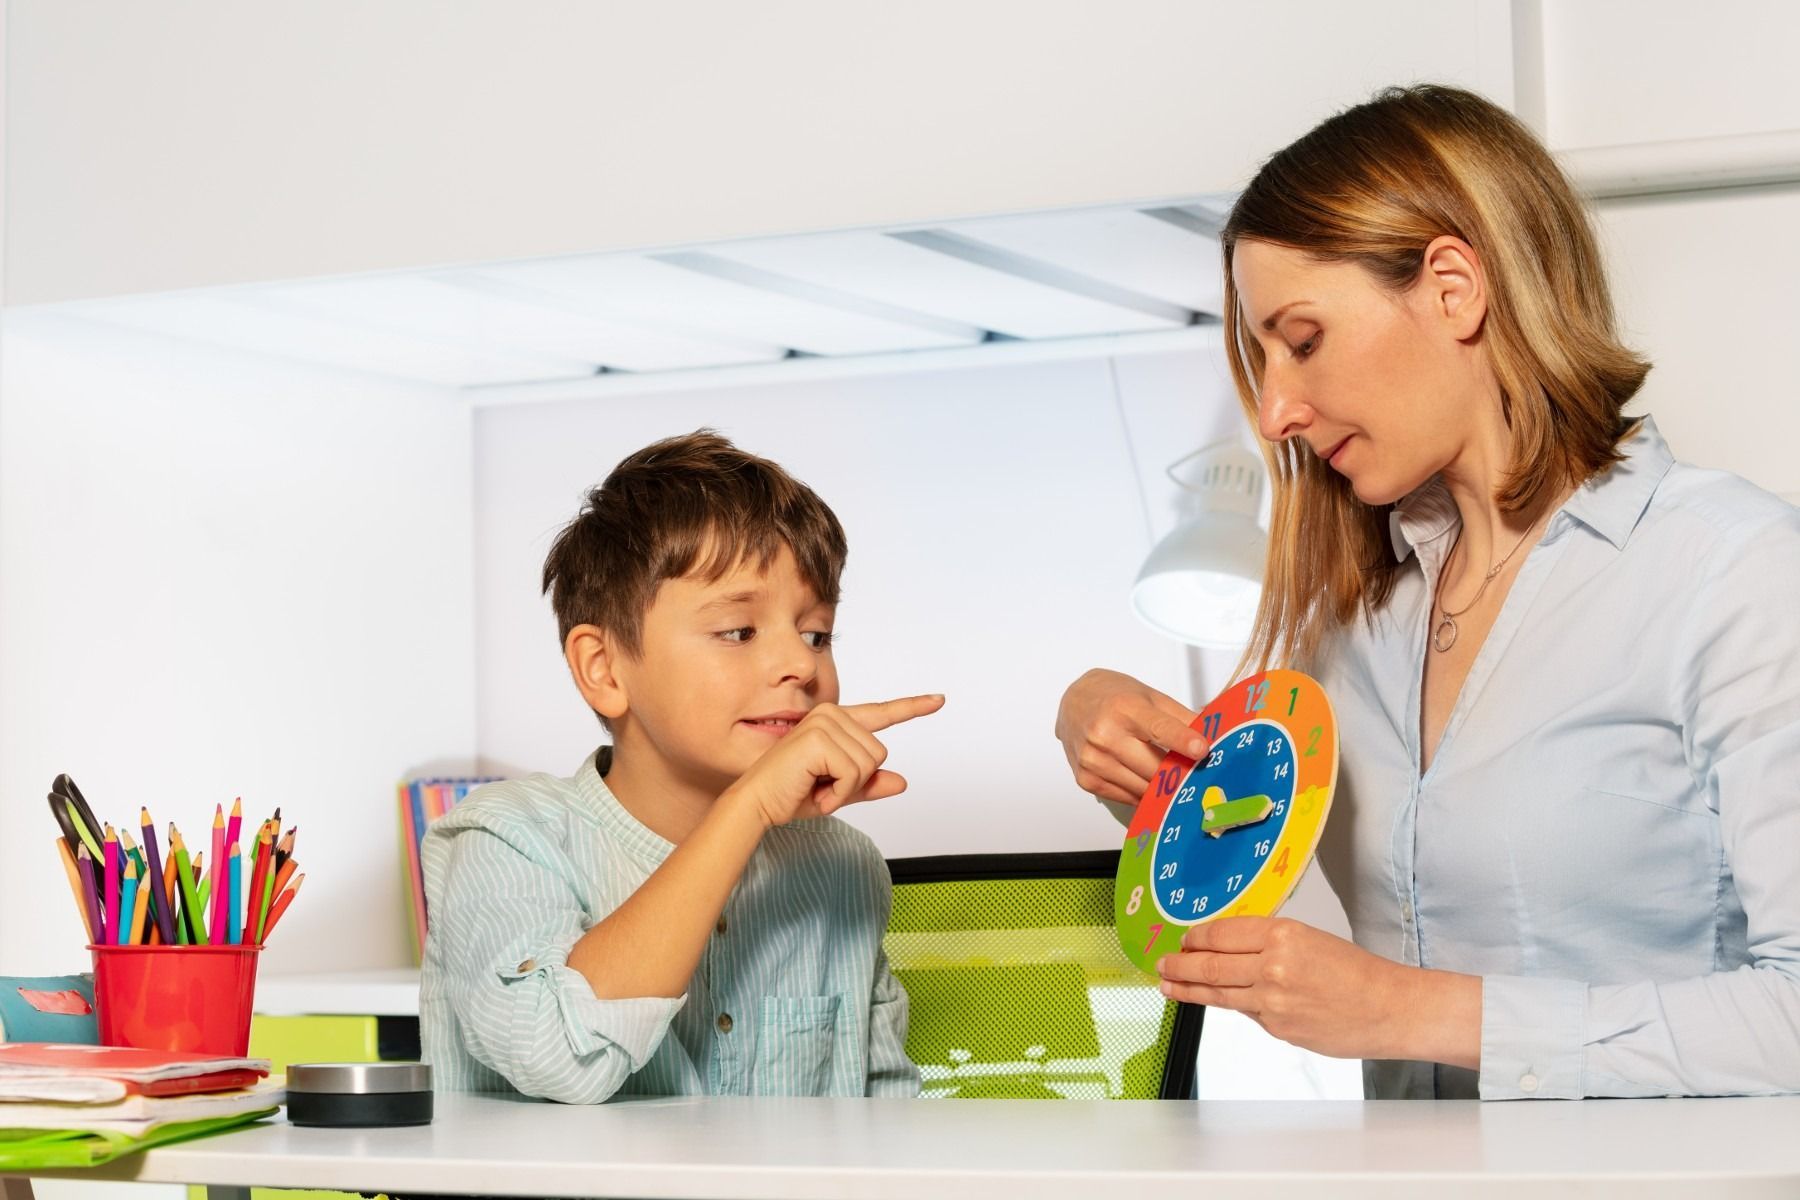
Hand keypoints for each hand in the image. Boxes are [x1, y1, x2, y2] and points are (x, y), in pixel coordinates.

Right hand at [727, 695, 944, 828]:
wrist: (757, 804)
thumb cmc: (790, 795)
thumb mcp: (839, 792)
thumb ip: (868, 784)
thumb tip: (901, 782)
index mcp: (836, 723)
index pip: (880, 714)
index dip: (912, 707)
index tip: (939, 700)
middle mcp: (831, 715)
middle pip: (879, 753)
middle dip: (856, 780)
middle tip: (824, 787)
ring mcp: (824, 722)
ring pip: (869, 763)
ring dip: (846, 787)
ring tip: (817, 787)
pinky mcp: (819, 737)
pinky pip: (854, 773)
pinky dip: (838, 792)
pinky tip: (816, 790)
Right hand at [1055, 669, 1208, 806]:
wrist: (1073, 702)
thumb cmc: (1114, 697)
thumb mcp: (1150, 696)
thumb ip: (1181, 718)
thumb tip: (1214, 737)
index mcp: (1125, 708)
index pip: (1158, 728)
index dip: (1182, 741)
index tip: (1202, 750)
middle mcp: (1105, 734)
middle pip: (1153, 767)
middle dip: (1179, 774)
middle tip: (1197, 777)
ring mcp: (1093, 760)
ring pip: (1141, 788)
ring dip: (1161, 788)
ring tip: (1173, 782)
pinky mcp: (1086, 779)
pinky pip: (1125, 797)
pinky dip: (1141, 793)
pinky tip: (1146, 782)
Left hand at [1157, 917, 1420, 1060]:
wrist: (1390, 1008)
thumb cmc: (1358, 973)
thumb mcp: (1310, 940)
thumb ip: (1269, 945)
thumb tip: (1229, 952)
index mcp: (1283, 934)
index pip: (1223, 933)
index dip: (1197, 938)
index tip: (1183, 940)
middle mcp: (1273, 965)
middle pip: (1211, 964)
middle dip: (1181, 965)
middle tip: (1162, 964)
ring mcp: (1273, 1000)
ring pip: (1219, 993)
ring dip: (1188, 989)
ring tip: (1168, 985)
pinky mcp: (1277, 1027)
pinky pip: (1246, 1013)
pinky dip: (1232, 1006)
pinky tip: (1216, 1002)